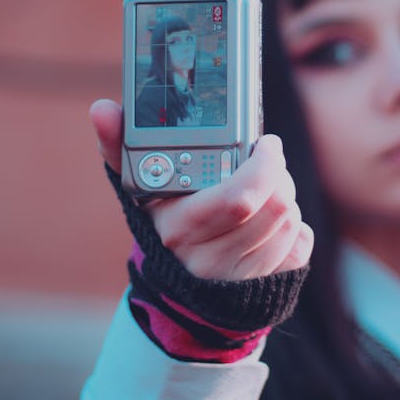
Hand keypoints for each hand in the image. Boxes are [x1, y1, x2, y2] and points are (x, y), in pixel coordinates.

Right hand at [89, 99, 313, 281]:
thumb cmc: (157, 222)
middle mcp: (208, 260)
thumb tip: (101, 108)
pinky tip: (273, 219)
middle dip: (279, 175)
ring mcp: (238, 279)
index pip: (239, 197)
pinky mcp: (264, 291)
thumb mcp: (137, 186)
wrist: (170, 290)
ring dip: (286, 197)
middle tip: (268, 159)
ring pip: (289, 224)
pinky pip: (299, 249)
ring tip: (267, 186)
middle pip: (274, 208)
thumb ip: (116, 145)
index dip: (264, 166)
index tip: (265, 143)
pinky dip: (295, 228)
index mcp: (178, 227)